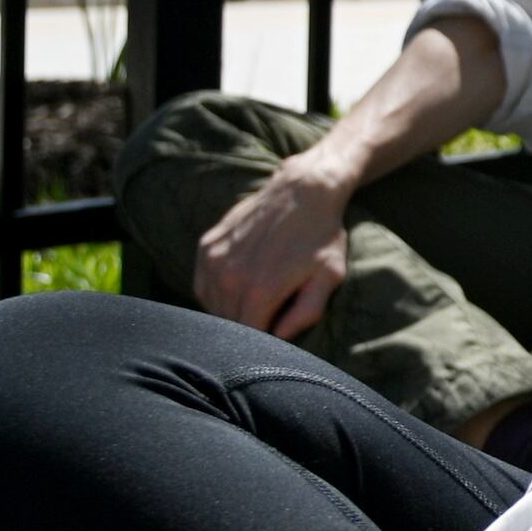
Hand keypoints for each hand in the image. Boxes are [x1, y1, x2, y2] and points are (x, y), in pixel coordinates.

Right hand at [192, 156, 353, 340]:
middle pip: (228, 324)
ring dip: (230, 308)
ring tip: (257, 294)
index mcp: (259, 292)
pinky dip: (216, 291)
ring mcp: (213, 261)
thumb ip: (306, 313)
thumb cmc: (321, 236)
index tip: (278, 330)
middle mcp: (229, 278)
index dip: (264, 340)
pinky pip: (202, 285)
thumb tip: (279, 338)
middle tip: (271, 311)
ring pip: (212, 306)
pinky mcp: (205, 247)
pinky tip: (239, 282)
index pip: (248, 338)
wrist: (302, 190)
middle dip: (248, 326)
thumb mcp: (328, 276)